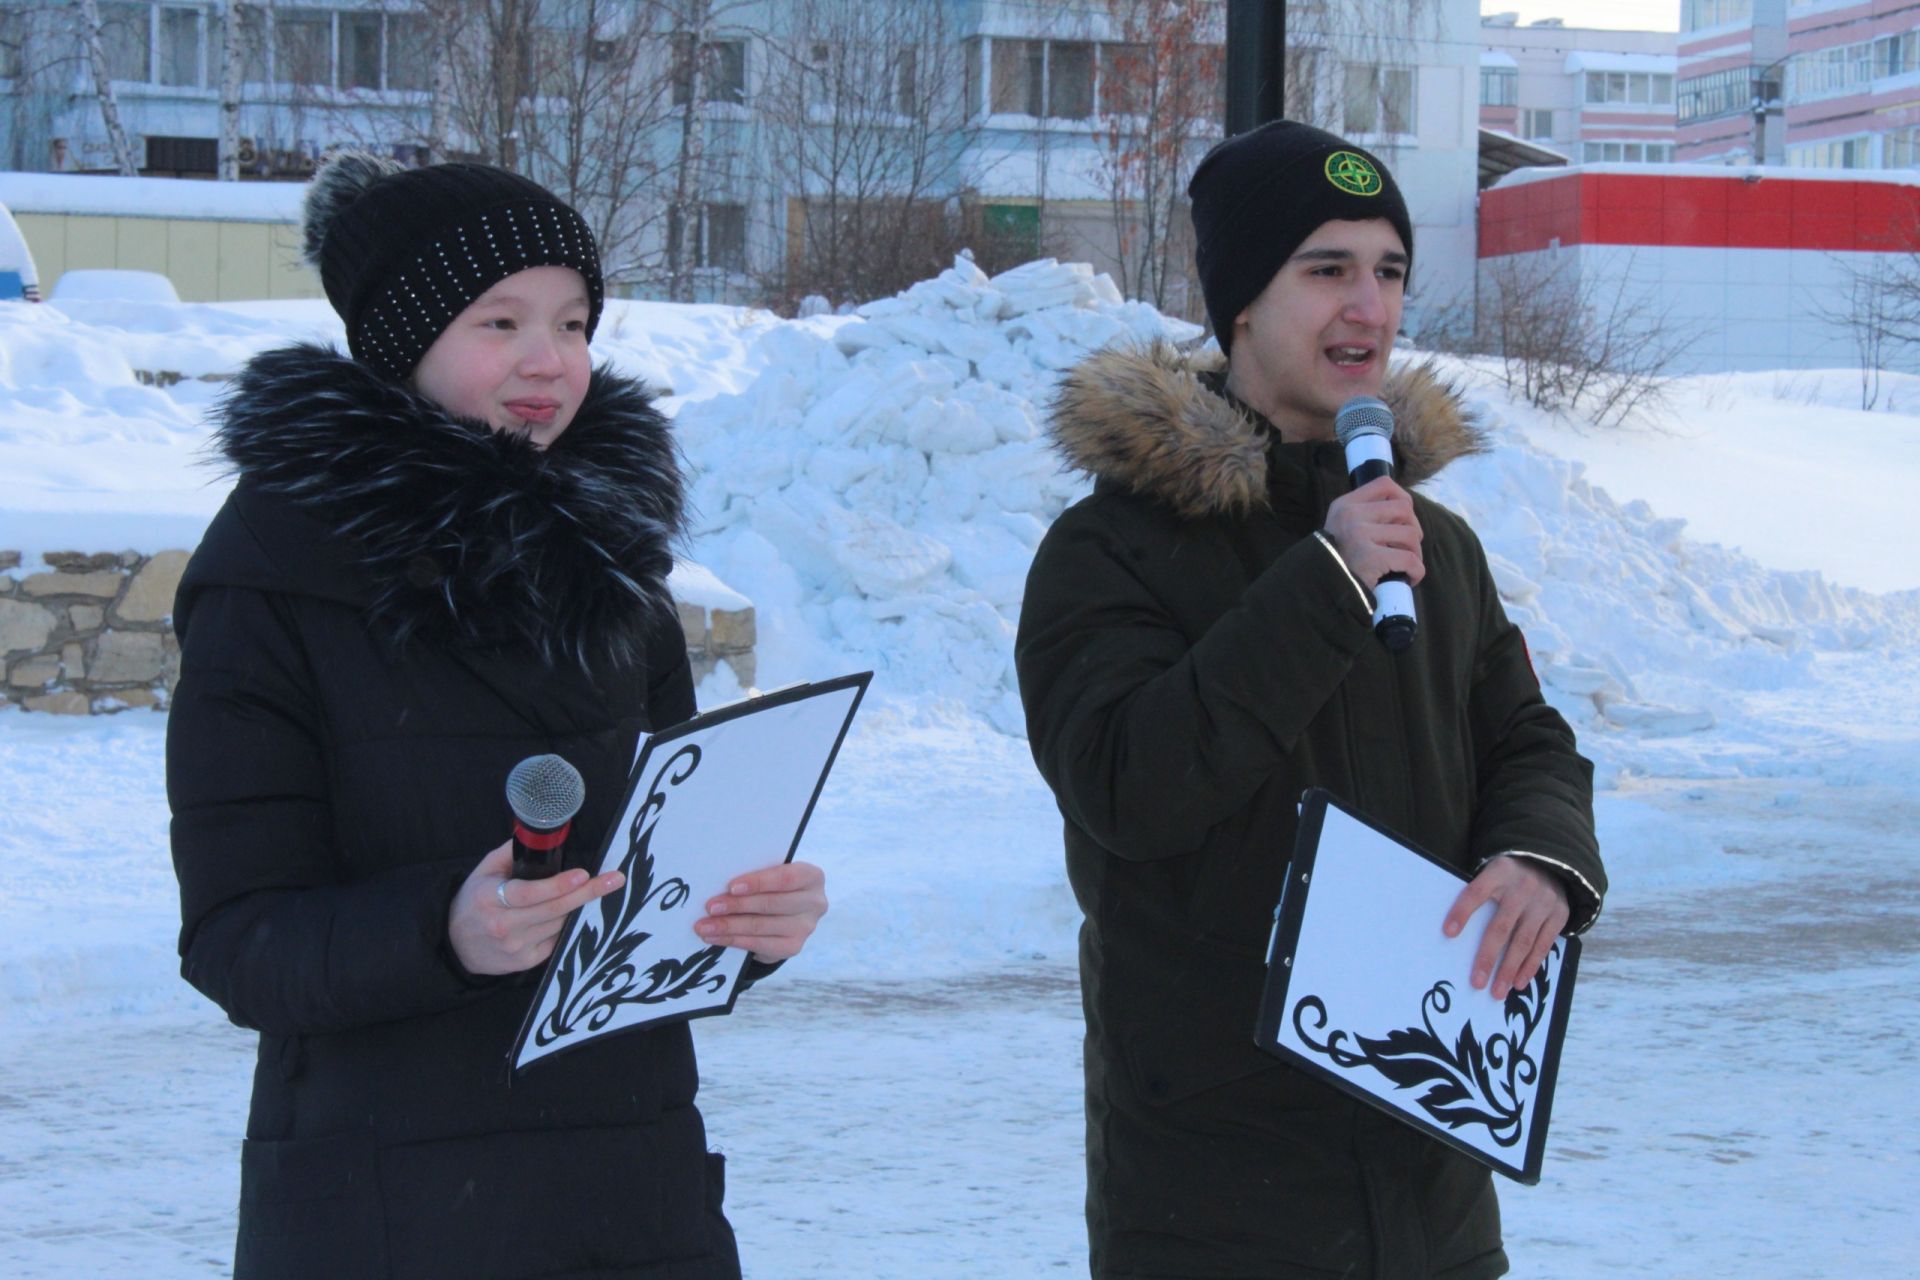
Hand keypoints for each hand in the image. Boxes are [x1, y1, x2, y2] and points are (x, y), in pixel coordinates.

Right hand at [448, 841, 625, 975]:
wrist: (454, 945)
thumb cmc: (474, 901)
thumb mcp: (483, 872)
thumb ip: (509, 852)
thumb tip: (539, 836)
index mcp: (491, 899)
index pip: (529, 893)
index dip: (557, 886)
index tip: (582, 875)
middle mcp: (504, 926)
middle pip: (554, 910)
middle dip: (587, 894)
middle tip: (614, 879)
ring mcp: (516, 947)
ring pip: (559, 924)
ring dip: (578, 907)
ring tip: (598, 889)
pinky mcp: (526, 962)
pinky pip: (557, 940)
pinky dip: (566, 924)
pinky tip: (572, 912)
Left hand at [695, 861, 827, 963]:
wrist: (783, 913)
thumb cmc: (772, 886)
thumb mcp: (770, 875)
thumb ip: (755, 875)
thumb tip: (717, 881)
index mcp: (812, 876)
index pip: (786, 878)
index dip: (758, 882)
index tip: (731, 887)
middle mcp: (815, 903)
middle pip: (771, 904)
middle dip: (737, 906)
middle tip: (710, 907)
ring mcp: (805, 928)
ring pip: (761, 926)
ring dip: (728, 926)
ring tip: (704, 926)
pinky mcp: (793, 947)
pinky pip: (758, 944)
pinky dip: (733, 940)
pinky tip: (715, 937)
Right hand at [1324, 475, 1423, 589]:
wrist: (1318, 587)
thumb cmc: (1337, 560)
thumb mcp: (1341, 528)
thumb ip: (1364, 516)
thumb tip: (1403, 514)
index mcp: (1345, 505)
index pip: (1384, 484)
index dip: (1403, 498)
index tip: (1404, 517)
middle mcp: (1351, 515)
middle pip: (1404, 509)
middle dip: (1413, 528)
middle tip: (1407, 546)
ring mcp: (1359, 535)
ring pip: (1410, 534)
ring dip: (1416, 552)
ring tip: (1407, 565)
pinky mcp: (1370, 558)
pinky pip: (1409, 559)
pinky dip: (1416, 571)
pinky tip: (1409, 578)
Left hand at [1442, 856, 1568, 1000]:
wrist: (1551, 862)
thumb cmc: (1509, 876)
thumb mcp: (1494, 873)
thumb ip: (1479, 894)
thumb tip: (1452, 930)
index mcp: (1499, 872)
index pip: (1476, 893)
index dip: (1462, 912)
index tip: (1447, 933)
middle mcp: (1523, 887)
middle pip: (1501, 926)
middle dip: (1488, 957)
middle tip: (1476, 983)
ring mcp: (1543, 902)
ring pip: (1524, 941)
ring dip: (1509, 969)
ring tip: (1497, 992)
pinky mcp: (1559, 914)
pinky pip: (1543, 945)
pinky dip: (1530, 966)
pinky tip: (1518, 982)